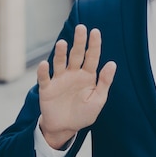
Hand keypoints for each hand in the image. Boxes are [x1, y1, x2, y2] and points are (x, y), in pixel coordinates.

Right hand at [37, 24, 116, 148]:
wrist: (65, 128)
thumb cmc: (84, 114)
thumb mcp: (98, 99)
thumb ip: (104, 82)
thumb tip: (112, 63)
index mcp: (88, 75)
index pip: (92, 57)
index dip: (94, 44)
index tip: (95, 31)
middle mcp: (73, 74)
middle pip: (76, 54)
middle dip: (79, 41)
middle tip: (81, 28)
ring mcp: (60, 80)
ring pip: (60, 62)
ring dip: (61, 53)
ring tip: (63, 43)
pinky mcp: (47, 89)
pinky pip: (45, 78)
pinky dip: (43, 71)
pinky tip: (44, 64)